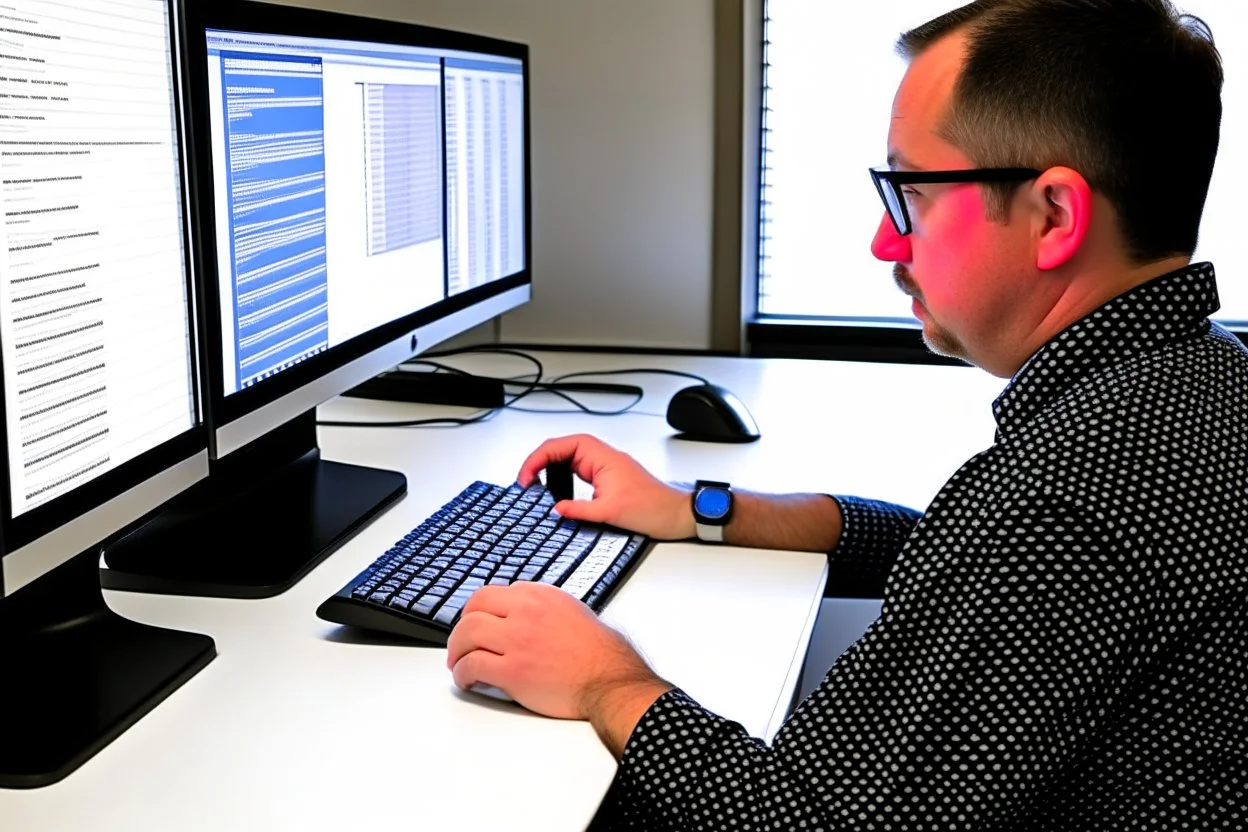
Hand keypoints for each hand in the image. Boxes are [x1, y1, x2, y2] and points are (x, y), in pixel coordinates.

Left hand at [447, 582, 669, 722]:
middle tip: (459, 643)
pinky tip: (466, 680)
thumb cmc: (600, 654)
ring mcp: (517, 640)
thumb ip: (543, 608)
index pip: (493, 593)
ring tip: (458, 663)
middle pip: (473, 608)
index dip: (479, 611)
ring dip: (456, 650)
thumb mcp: (573, 612)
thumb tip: (522, 614)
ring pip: (466, 634)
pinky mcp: (512, 670)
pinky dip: (462, 673)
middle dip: (461, 628)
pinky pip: (472, 665)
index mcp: (540, 596)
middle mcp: (526, 611)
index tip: (477, 623)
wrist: (610, 680)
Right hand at [517, 434, 693, 539]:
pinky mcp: (607, 479)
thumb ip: (579, 510)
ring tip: (535, 484)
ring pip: (568, 458)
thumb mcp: (610, 513)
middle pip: (561, 448)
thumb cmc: (655, 508)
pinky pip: (578, 471)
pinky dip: (562, 477)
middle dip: (539, 461)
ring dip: (549, 467)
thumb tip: (555, 509)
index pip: (560, 445)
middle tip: (525, 481)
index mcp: (602, 457)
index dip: (537, 459)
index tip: (526, 477)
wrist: (677, 515)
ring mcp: (605, 467)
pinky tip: (556, 490)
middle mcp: (602, 458)